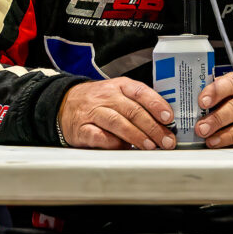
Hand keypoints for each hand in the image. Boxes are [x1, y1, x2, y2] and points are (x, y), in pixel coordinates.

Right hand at [58, 78, 175, 150]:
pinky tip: (123, 147)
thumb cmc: (99, 102)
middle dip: (153, 127)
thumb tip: (165, 126)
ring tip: (150, 146)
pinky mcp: (81, 128)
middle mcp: (105, 96)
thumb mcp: (119, 94)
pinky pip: (98, 136)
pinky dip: (112, 142)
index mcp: (118, 86)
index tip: (168, 118)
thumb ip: (139, 105)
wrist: (64, 103)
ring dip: (136, 135)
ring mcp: (92, 112)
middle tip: (166, 141)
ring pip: (117, 122)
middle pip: (132, 110)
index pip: (140, 92)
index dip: (156, 104)